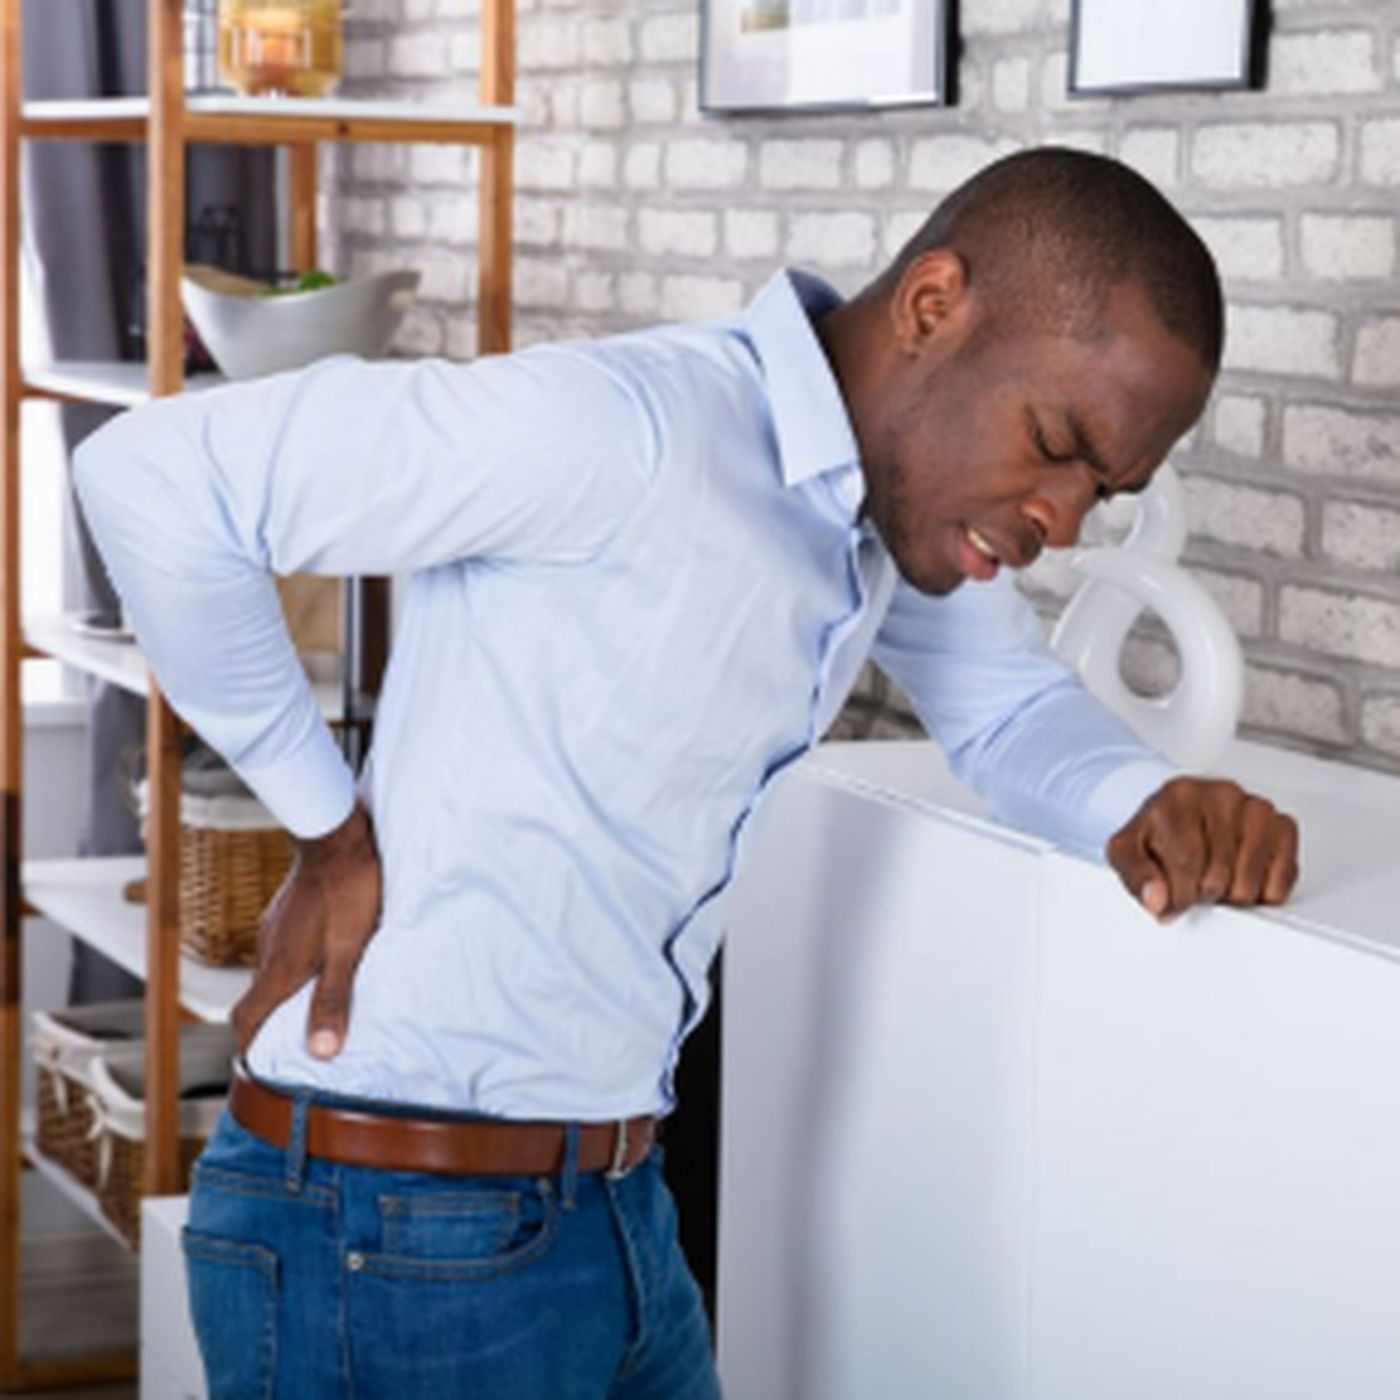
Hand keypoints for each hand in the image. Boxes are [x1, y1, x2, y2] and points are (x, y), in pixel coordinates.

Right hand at [231, 802, 382, 1058]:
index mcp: (280, 968)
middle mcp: (268, 951)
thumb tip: (321, 1050)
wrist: (336, 837)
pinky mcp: (285, 912)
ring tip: (308, 1006)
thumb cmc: (348, 891)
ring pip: (268, 972)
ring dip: (281, 993)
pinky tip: (318, 962)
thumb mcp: (349, 951)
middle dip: (266, 1024)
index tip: (257, 1066)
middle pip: (256, 999)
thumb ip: (333, 1000)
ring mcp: (274, 928)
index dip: (248, 1047)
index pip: (246, 1019)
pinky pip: (280, 950)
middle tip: (289, 1043)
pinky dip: (291, 967)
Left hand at [1106, 777, 1298, 919]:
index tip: (1170, 901)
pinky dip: (1262, 891)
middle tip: (1193, 884)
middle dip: (1202, 894)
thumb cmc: (1156, 833)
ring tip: (1214, 878)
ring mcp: (1256, 808)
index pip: (1186, 862)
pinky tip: (1240, 875)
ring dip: (1230, 894)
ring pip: (1250, 882)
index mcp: (1181, 795)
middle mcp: (1223, 794)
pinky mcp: (1283, 825)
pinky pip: (1282, 877)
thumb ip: (1134, 876)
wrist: (1177, 813)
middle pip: (1219, 875)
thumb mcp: (1126, 851)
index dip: (1179, 895)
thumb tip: (1156, 900)